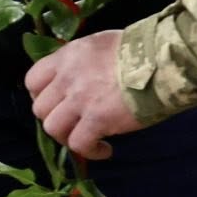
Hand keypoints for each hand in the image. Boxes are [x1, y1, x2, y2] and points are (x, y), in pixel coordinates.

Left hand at [24, 30, 139, 159]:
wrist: (163, 61)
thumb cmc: (140, 50)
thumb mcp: (99, 44)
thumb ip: (81, 61)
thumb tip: (79, 77)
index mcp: (66, 57)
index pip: (33, 80)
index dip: (41, 96)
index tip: (57, 103)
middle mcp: (67, 78)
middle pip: (40, 108)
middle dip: (55, 119)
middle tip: (74, 123)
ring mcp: (79, 100)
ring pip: (53, 128)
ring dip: (67, 137)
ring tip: (87, 138)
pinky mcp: (97, 120)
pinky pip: (79, 144)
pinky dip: (90, 151)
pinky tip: (105, 149)